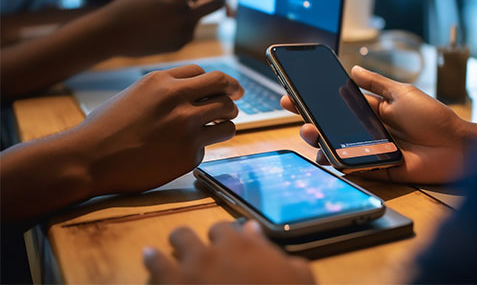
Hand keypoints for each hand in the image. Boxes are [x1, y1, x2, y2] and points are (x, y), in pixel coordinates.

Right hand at [78, 64, 242, 195]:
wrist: (89, 158)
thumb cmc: (105, 128)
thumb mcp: (134, 93)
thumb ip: (164, 89)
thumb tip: (191, 89)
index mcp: (162, 80)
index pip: (204, 73)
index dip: (215, 82)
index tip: (222, 88)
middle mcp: (178, 99)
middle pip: (224, 87)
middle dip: (234, 93)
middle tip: (236, 100)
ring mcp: (187, 126)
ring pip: (228, 117)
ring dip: (228, 120)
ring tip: (221, 125)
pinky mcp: (190, 153)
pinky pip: (210, 144)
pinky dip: (203, 146)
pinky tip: (185, 150)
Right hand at [103, 0, 231, 56]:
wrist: (111, 35)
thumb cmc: (128, 5)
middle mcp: (182, 18)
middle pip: (216, 4)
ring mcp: (183, 33)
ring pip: (201, 17)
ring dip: (197, 9)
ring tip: (170, 8)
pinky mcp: (180, 44)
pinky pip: (190, 29)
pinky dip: (185, 23)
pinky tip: (163, 23)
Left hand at [143, 221, 314, 283]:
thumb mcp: (299, 276)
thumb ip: (274, 252)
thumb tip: (253, 229)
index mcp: (239, 245)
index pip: (221, 228)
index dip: (221, 236)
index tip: (222, 243)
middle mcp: (208, 254)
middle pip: (185, 235)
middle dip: (185, 240)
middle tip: (187, 249)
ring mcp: (185, 276)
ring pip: (159, 257)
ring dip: (158, 255)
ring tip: (152, 254)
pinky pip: (153, 276)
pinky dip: (151, 270)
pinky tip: (149, 266)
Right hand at [282, 66, 476, 183]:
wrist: (456, 146)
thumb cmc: (432, 117)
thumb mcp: (403, 93)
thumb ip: (377, 83)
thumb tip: (353, 68)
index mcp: (372, 111)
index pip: (338, 105)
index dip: (317, 100)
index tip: (296, 94)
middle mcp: (368, 131)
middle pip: (333, 127)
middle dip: (311, 120)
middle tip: (296, 113)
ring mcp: (371, 150)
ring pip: (338, 147)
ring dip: (320, 141)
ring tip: (310, 133)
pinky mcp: (378, 169)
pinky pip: (354, 167)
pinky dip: (340, 162)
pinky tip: (326, 155)